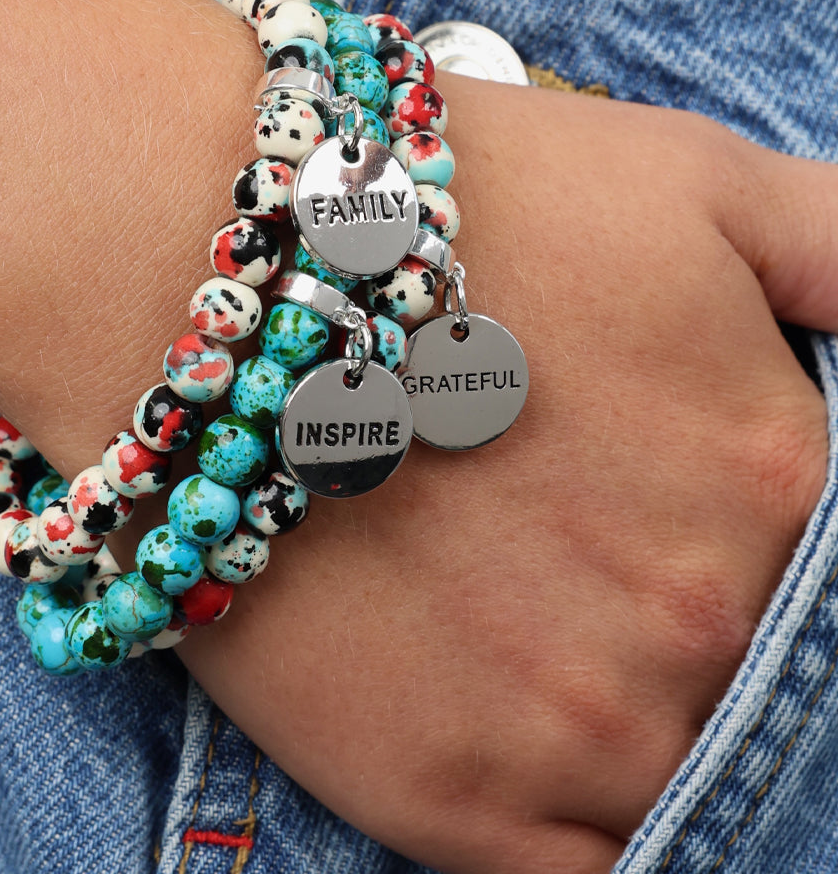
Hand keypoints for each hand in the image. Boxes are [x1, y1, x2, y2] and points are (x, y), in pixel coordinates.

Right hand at [173, 77, 835, 873]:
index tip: (671, 501)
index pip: (828, 569)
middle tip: (583, 547)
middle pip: (749, 676)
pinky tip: (524, 726)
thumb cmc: (447, 210)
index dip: (752, 533)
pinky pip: (577, 868)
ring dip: (630, 714)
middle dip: (687, 613)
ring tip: (537, 621)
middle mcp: (701, 627)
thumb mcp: (690, 183)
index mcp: (777, 477)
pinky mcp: (446, 799)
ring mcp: (573, 729)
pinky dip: (575, 817)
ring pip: (671, 778)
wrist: (213, 280)